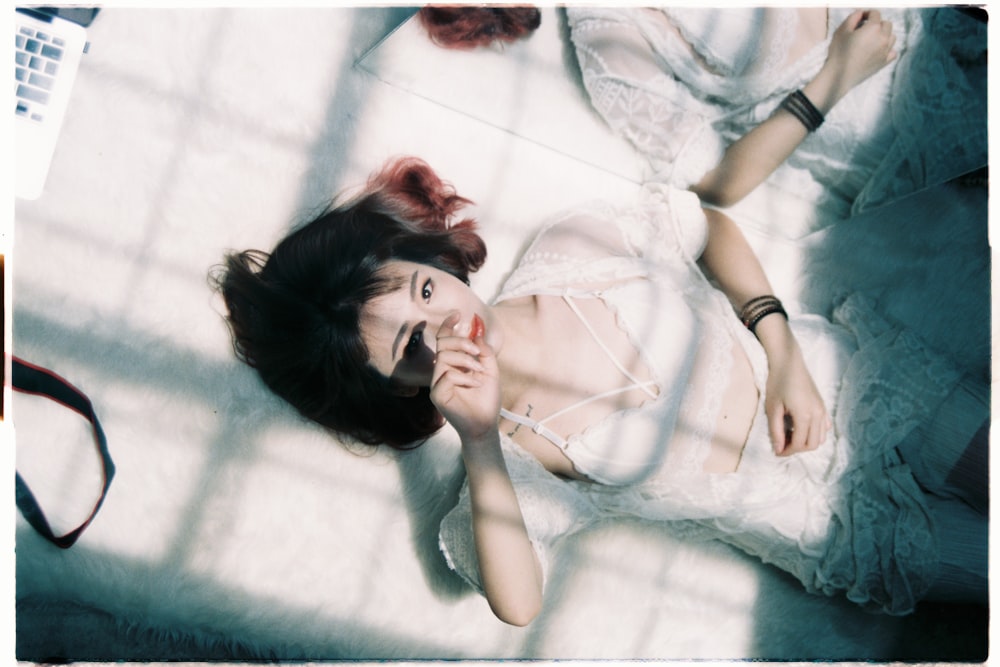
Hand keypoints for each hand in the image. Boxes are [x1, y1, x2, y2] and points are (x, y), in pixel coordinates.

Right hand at [429, 313, 500, 441]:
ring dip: (466, 360)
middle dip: (461, 342)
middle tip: (476, 351)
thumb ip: (484, 350)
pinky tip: (474, 385)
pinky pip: (446, 376)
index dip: (448, 325)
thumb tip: (477, 329)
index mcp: (453, 364)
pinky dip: (463, 377)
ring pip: (444, 357)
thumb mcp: (490, 370)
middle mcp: (442, 371)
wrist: (486, 423)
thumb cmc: (486, 399)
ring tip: (479, 371)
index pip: (444, 340)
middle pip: (442, 344)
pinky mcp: (437, 395)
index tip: (458, 314)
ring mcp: (437, 383)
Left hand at [764, 348, 830, 455]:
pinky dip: (814, 433)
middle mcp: (818, 414)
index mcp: (805, 415)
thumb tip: (778, 449)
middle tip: (782, 445)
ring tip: (789, 436)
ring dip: (806, 442)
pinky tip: (800, 427)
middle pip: (812, 444)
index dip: (787, 451)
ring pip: (821, 438)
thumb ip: (775, 431)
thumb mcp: (772, 408)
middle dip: (797, 449)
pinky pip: (824, 427)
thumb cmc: (777, 383)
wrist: (788, 363)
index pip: (799, 444)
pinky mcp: (823, 406)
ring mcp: (823, 410)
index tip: (776, 451)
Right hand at [822, 9, 897, 99]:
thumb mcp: (842, 30)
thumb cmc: (839, 52)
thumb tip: (861, 13)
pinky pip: (893, 52)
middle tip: (865, 30)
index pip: (875, 14)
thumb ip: (853, 17)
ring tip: (872, 40)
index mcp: (873, 28)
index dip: (867, 14)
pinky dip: (888, 49)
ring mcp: (885, 51)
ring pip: (891, 37)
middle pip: (887, 24)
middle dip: (877, 24)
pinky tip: (879, 51)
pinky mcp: (884, 63)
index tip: (860, 19)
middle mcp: (883, 38)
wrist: (839, 76)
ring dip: (884, 35)